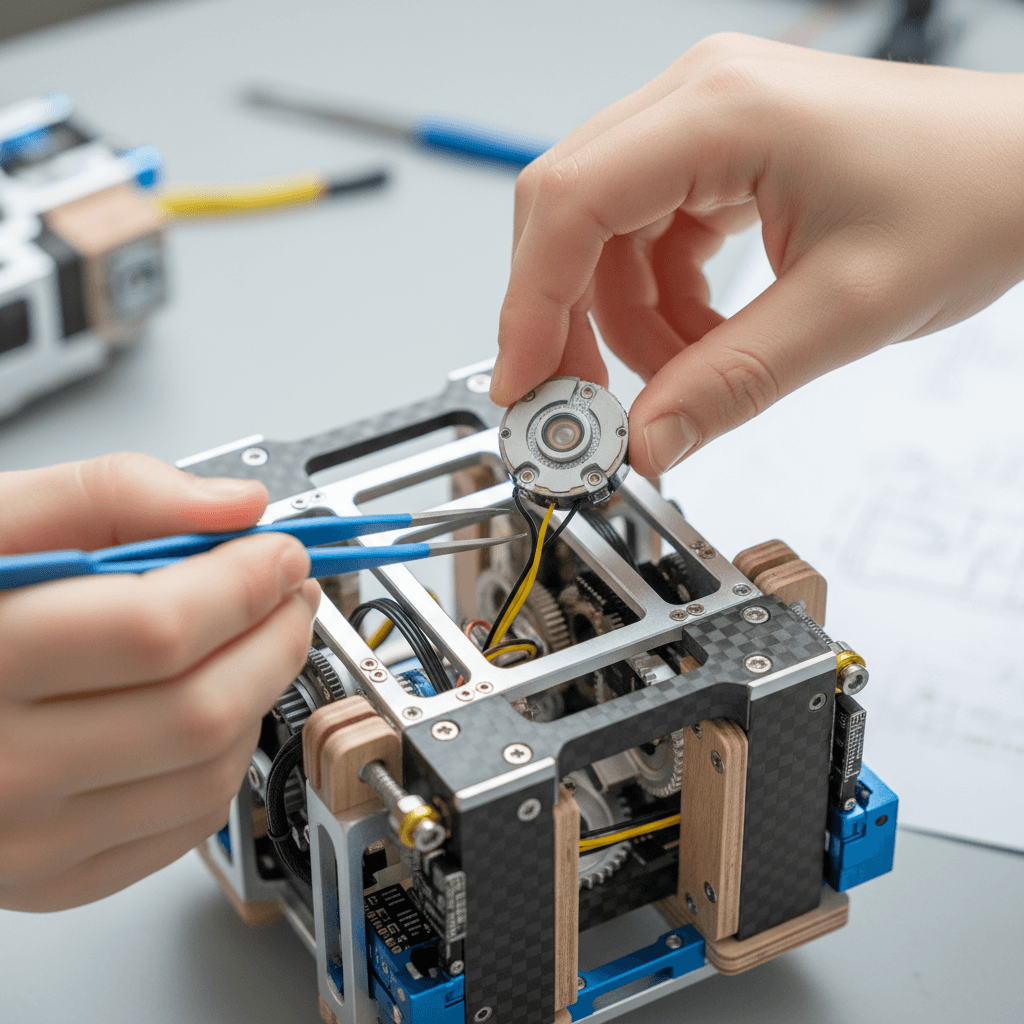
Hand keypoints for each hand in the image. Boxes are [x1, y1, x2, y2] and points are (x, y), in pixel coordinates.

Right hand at [0, 453, 318, 910]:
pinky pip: (188, 824)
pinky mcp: (56, 875)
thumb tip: (230, 505)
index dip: (244, 581)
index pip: (157, 628)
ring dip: (259, 693)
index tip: (276, 551)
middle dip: (274, 636)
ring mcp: (28, 837)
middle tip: (286, 593)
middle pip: (199, 708)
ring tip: (252, 640)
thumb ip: (110, 495)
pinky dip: (226, 755)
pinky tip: (209, 704)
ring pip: (209, 770)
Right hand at [491, 34, 1023, 475]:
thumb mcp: (844, 312)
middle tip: (584, 404)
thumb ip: (729, 384)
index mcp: (722, 110)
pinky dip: (660, 306)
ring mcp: (704, 124)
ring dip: (626, 324)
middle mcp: (698, 100)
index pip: (570, 204)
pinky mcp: (716, 156)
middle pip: (568, 216)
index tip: (522, 387)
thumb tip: (644, 443)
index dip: (528, 305)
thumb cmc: (973, 198)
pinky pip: (648, 241)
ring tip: (687, 375)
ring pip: (605, 239)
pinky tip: (706, 340)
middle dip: (564, 321)